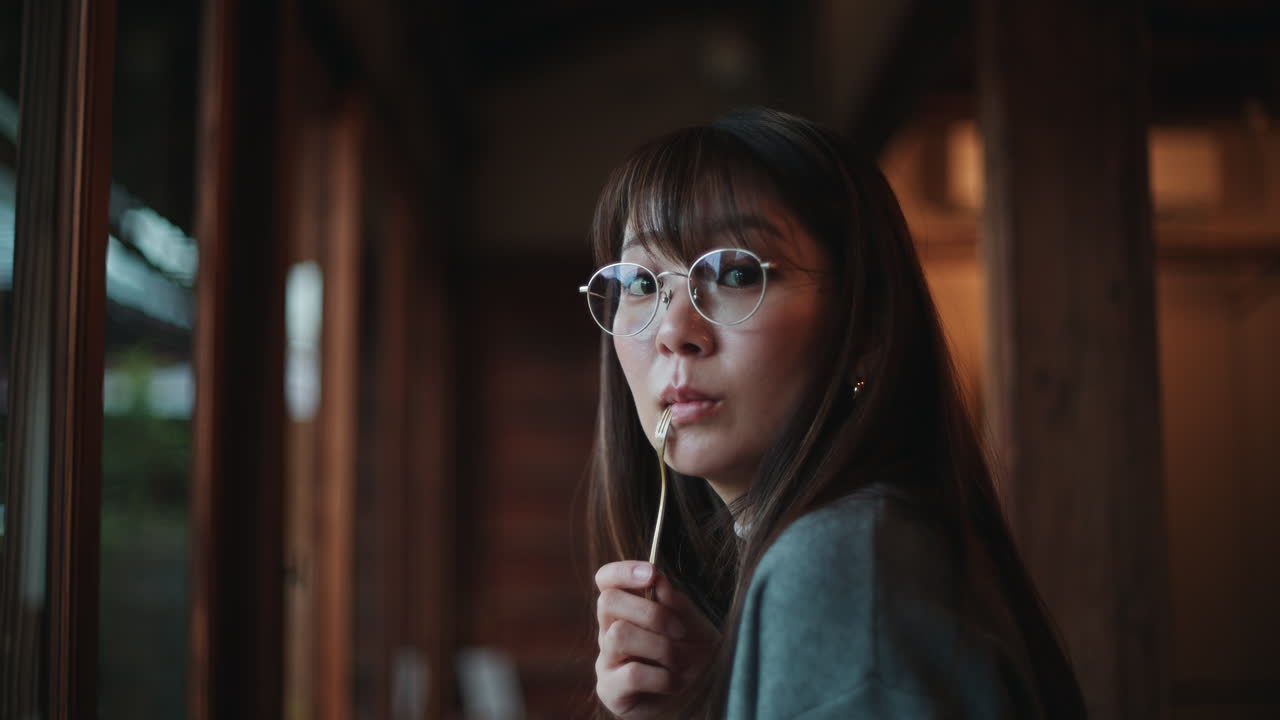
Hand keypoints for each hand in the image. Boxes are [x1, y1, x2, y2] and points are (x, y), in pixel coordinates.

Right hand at [594, 561, 719, 717]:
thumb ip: (678, 604)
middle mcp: (609, 630)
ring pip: (619, 635)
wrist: (699, 697)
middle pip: (608, 601)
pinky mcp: (609, 690)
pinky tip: (674, 683)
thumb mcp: (695, 626)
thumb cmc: (694, 656)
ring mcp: (606, 660)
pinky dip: (662, 677)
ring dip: (661, 647)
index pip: (606, 579)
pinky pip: (631, 673)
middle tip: (680, 631)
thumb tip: (658, 580)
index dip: (622, 571)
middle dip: (652, 612)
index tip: (651, 573)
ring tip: (682, 662)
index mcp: (626, 608)